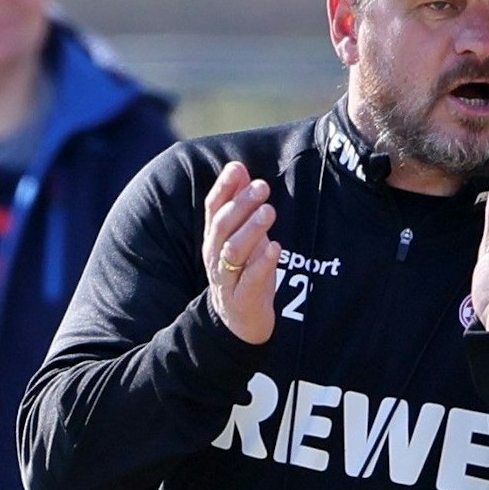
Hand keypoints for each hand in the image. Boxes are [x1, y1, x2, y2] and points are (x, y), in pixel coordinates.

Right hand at [202, 160, 280, 344]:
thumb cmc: (243, 271)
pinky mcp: (243, 299)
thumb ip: (238, 203)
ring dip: (251, 229)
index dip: (223, 187)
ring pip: (233, 251)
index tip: (237, 168)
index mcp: (214, 238)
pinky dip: (262, 262)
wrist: (239, 321)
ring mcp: (227, 278)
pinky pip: (250, 279)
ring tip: (269, 211)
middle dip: (241, 204)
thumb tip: (238, 168)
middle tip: (263, 187)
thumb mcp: (240, 235)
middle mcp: (215, 256)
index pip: (213, 208)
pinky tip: (275, 247)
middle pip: (222, 226)